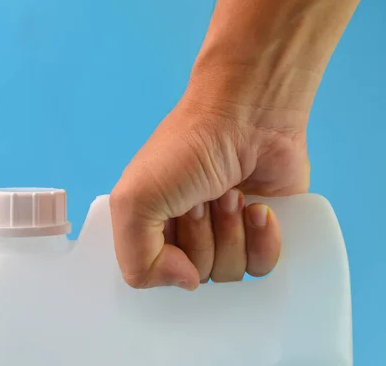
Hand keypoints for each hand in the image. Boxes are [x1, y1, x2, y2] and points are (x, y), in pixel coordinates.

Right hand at [110, 71, 310, 289]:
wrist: (248, 115)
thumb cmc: (187, 147)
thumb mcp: (135, 198)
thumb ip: (135, 257)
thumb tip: (183, 282)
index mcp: (149, 226)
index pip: (151, 276)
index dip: (165, 261)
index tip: (173, 222)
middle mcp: (184, 235)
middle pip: (194, 277)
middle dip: (201, 237)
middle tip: (202, 198)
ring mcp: (224, 235)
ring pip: (229, 274)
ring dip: (231, 231)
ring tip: (230, 194)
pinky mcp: (261, 234)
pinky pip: (262, 267)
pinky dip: (261, 239)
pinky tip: (258, 208)